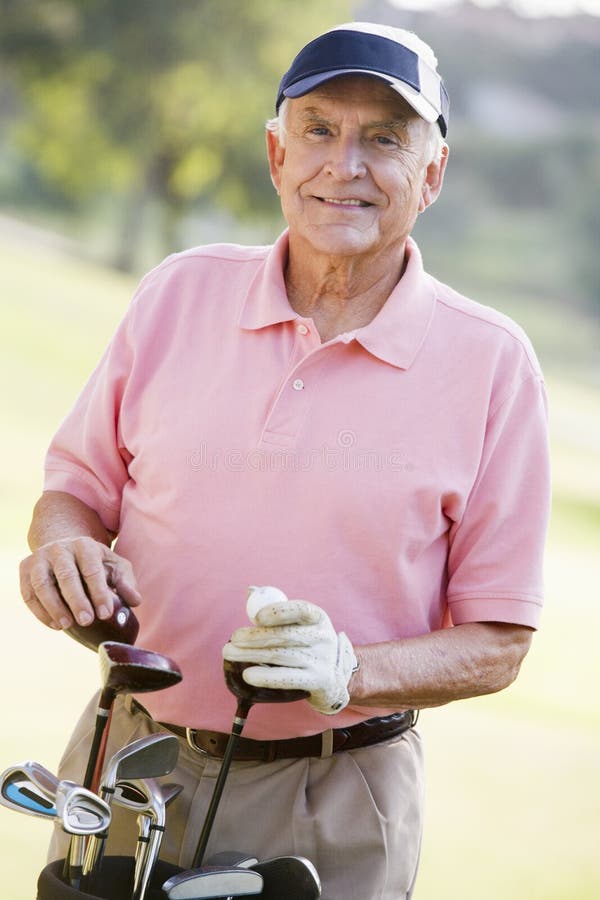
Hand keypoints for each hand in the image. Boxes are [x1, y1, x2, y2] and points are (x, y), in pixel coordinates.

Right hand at [19, 536, 140, 630]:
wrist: (64, 549)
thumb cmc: (95, 563)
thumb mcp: (114, 567)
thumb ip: (126, 582)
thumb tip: (135, 601)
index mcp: (85, 545)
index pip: (92, 569)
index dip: (99, 592)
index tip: (105, 614)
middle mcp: (60, 548)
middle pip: (66, 575)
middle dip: (76, 600)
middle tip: (87, 621)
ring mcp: (40, 558)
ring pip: (42, 583)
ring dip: (54, 606)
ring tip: (67, 625)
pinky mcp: (25, 569)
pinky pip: (28, 593)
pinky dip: (39, 611)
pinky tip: (55, 625)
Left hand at [223, 599, 357, 714]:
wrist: (334, 676)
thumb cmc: (308, 643)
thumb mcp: (300, 623)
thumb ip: (276, 608)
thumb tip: (251, 591)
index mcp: (317, 617)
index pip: (301, 610)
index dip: (279, 612)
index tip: (257, 617)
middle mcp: (322, 637)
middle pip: (286, 635)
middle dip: (255, 636)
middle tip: (233, 638)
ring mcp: (321, 660)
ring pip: (281, 656)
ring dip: (251, 654)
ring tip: (229, 653)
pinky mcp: (316, 681)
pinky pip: (287, 678)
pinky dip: (266, 676)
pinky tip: (248, 674)